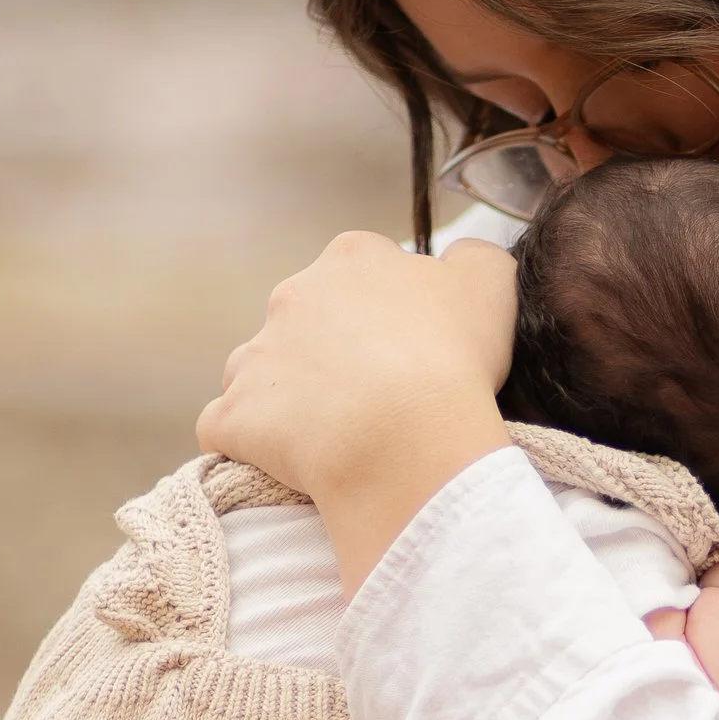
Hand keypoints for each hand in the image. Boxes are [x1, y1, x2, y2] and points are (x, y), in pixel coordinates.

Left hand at [197, 233, 517, 592]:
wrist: (404, 438)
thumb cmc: (453, 359)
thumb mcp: (491, 283)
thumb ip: (474, 257)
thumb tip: (457, 257)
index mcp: (353, 258)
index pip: (361, 272)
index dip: (386, 311)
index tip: (410, 348)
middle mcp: (292, 295)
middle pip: (306, 319)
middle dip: (330, 351)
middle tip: (375, 395)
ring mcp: (254, 355)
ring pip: (259, 371)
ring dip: (284, 395)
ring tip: (328, 434)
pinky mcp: (233, 415)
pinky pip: (227, 427)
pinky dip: (248, 442)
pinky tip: (282, 463)